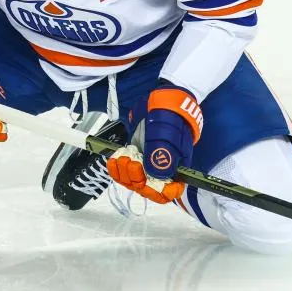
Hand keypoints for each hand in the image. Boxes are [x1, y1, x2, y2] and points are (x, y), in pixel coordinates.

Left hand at [107, 83, 202, 202]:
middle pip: (149, 188)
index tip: (145, 180)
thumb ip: (162, 153)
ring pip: (134, 182)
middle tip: (130, 161)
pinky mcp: (136, 158)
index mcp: (177, 166)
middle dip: (136, 179)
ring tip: (123, 157)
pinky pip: (124, 173)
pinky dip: (117, 169)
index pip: (170, 191)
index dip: (157, 191)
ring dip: (124, 173)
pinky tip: (115, 160)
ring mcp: (148, 164)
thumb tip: (156, 175)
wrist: (162, 99)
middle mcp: (163, 169)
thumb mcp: (167, 131)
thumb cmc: (170, 114)